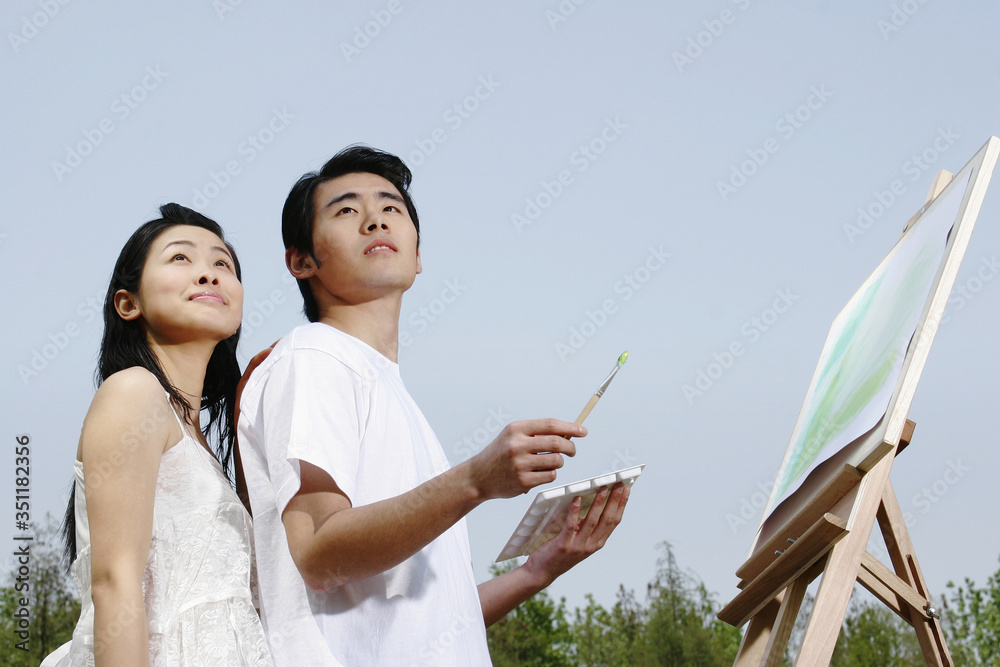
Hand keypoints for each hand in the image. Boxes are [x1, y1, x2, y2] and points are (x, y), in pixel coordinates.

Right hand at [466, 419, 582, 500]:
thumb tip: (568, 433)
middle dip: (571, 447)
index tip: (582, 431)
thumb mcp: (513, 436)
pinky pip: (550, 476)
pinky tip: (540, 473)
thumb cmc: (500, 454)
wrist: (478, 476)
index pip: (550, 425)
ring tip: (550, 463)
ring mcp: (520, 464)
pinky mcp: (523, 481)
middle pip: (557, 443)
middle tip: (572, 451)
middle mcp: (517, 445)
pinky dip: (551, 474)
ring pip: (556, 461)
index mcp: (516, 429)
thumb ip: (537, 433)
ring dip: (559, 462)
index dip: (570, 427)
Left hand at [523, 482, 629, 587]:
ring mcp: (578, 546)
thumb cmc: (560, 554)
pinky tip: (576, 499)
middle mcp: (591, 545)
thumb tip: (594, 504)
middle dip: (614, 500)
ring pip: (592, 521)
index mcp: (597, 543)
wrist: (543, 571)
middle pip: (607, 520)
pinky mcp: (564, 544)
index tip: (626, 490)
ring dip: (598, 503)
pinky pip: (571, 525)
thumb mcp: (580, 541)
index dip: (621, 505)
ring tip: (602, 488)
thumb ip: (587, 528)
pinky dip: (575, 511)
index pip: (614, 521)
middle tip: (618, 484)